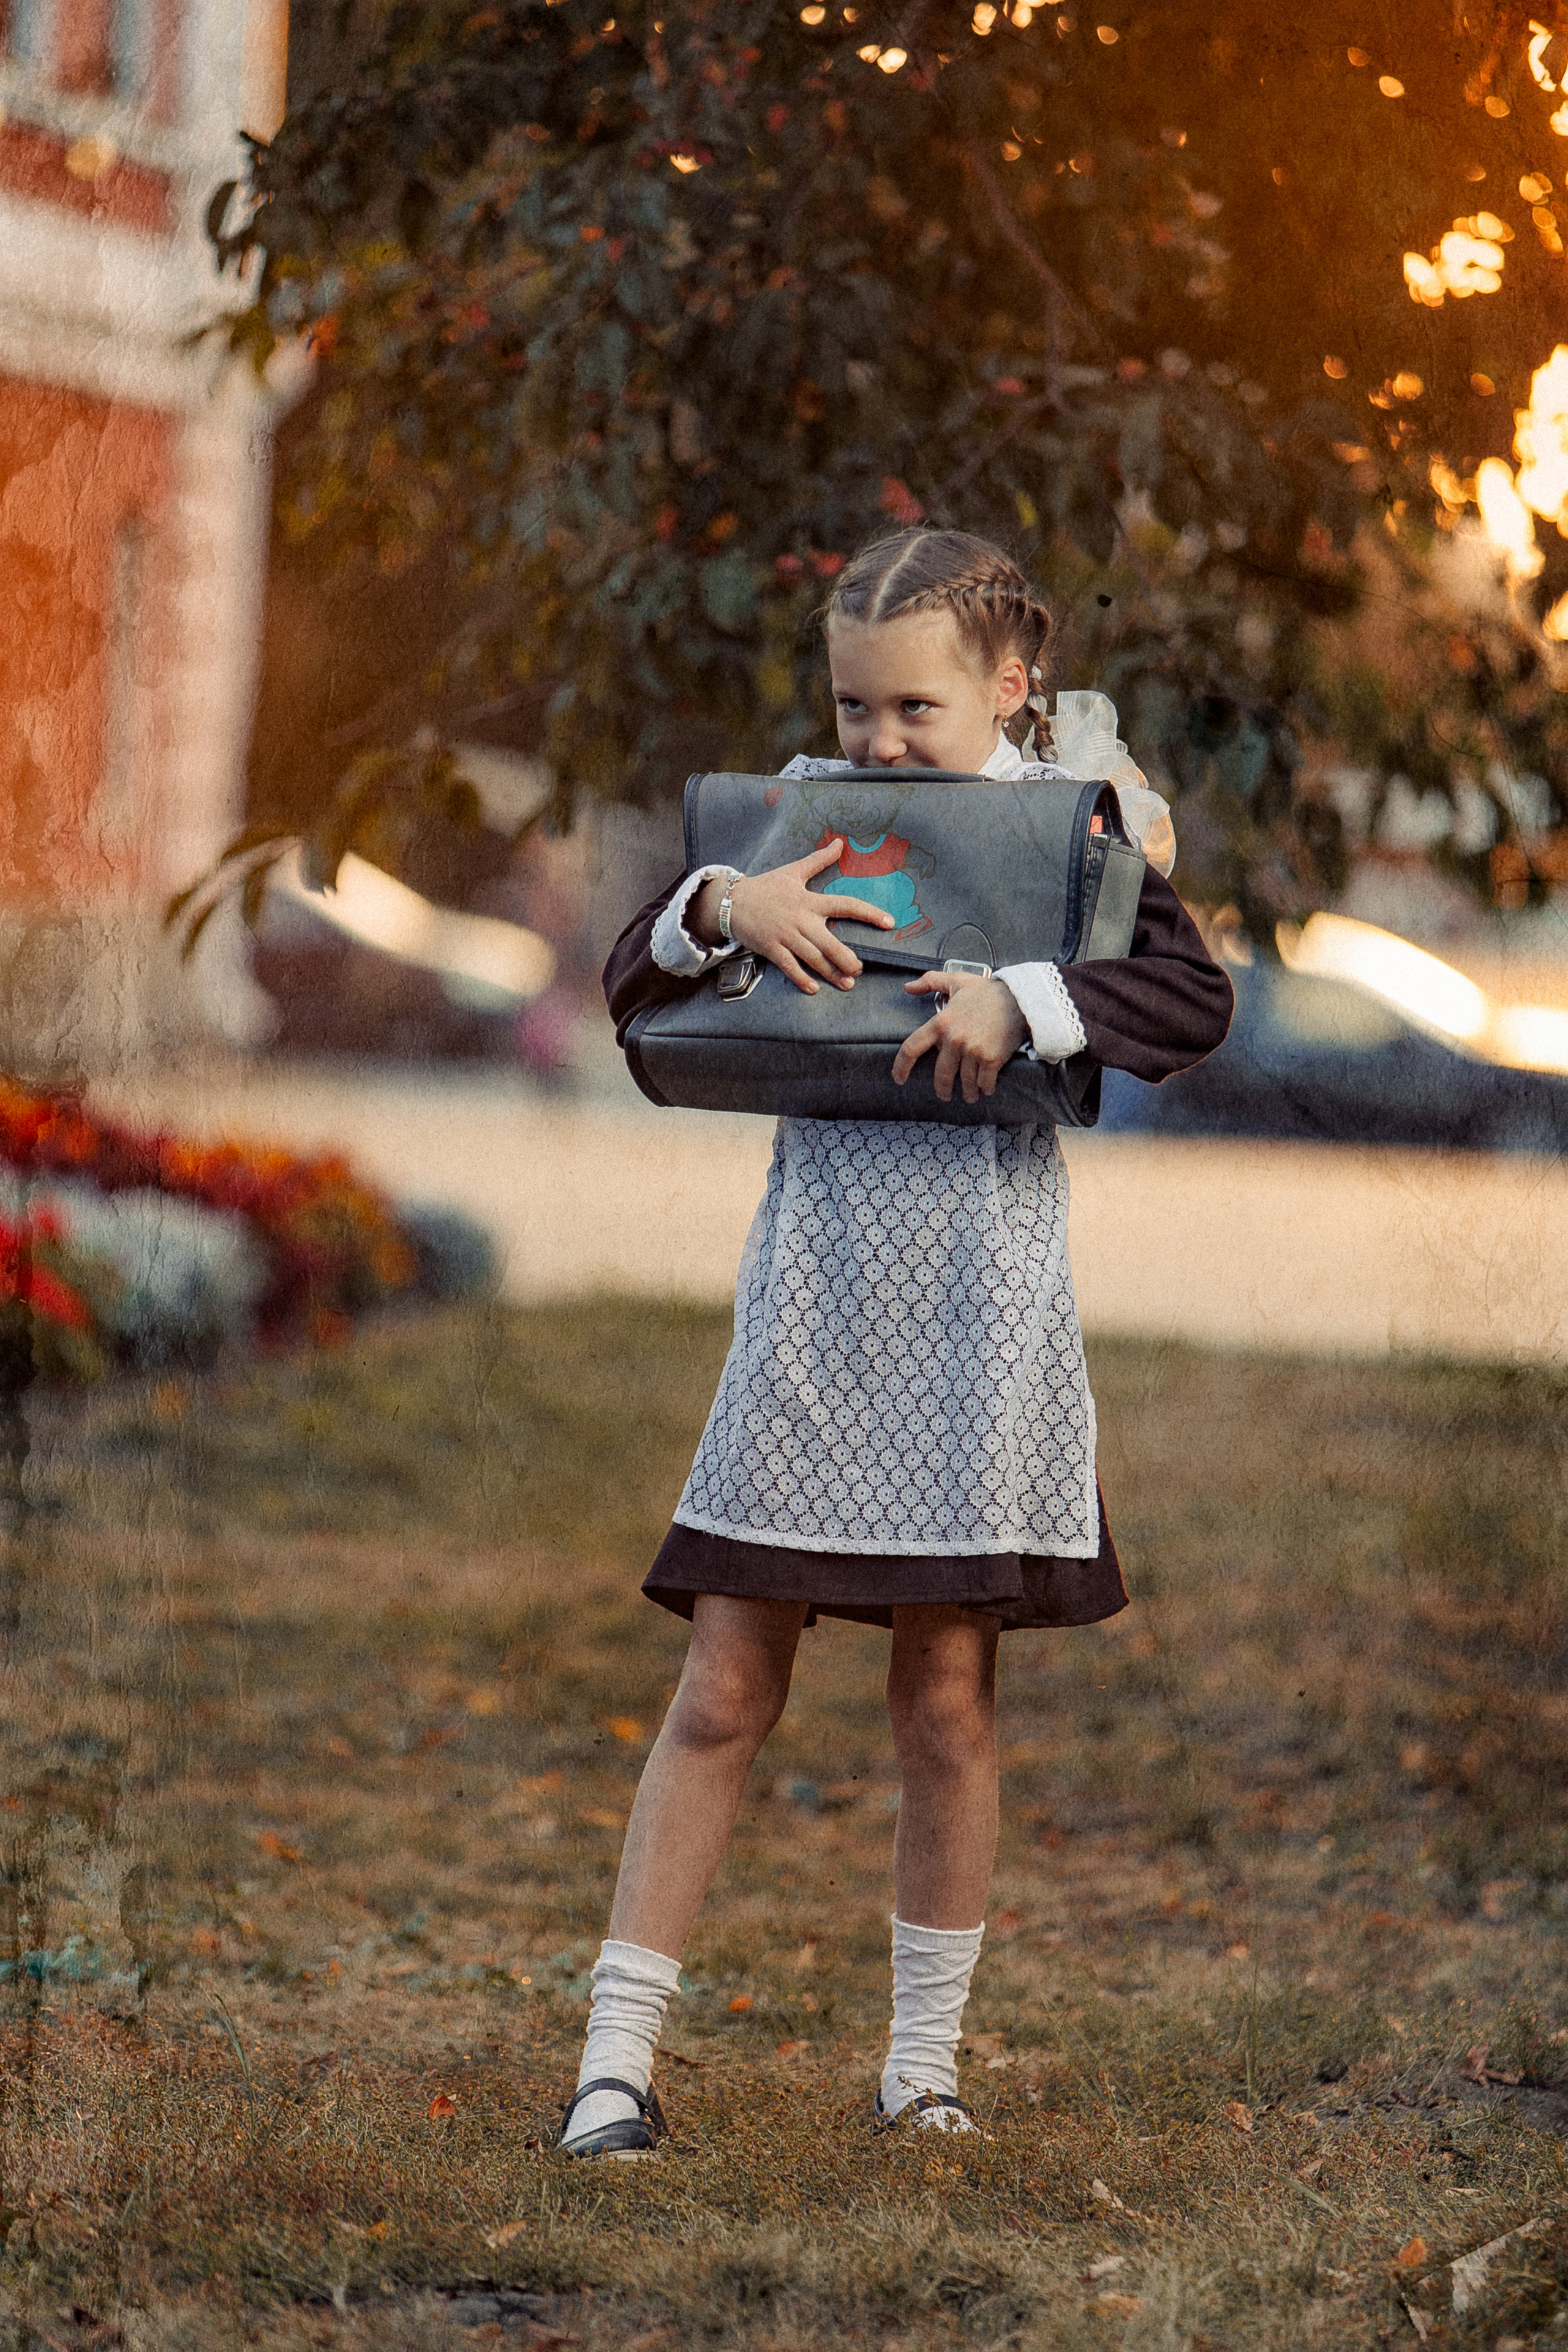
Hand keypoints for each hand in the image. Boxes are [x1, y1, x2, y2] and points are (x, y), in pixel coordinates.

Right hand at [689, 840, 894, 993]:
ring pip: (813, 958)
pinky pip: (789, 966)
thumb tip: (839, 843)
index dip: (869, 913)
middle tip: (860, 969)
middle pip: (830, 941)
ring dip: (831, 973)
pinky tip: (814, 988)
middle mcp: (801, 919)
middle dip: (847, 958)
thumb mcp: (794, 871)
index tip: (889, 923)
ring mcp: (786, 935)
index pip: (845, 905)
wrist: (732, 900)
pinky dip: (802, 978)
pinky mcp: (771, 948)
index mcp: (810, 900)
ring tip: (847, 983)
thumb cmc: (766, 886)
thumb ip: (819, 860)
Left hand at [892, 971, 1028, 1103]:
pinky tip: (985, 1088)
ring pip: (964, 1081)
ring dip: (967, 1092)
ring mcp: (972, 1051)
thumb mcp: (956, 980)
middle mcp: (953, 1039)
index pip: (911, 1048)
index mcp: (941, 1023)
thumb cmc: (988, 991)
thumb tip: (908, 988)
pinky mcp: (991, 1059)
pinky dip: (985, 1087)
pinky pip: (983, 1082)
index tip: (899, 1078)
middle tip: (945, 1095)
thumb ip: (930, 982)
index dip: (901, 1066)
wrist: (1019, 999)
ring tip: (970, 1095)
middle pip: (940, 1074)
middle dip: (942, 1089)